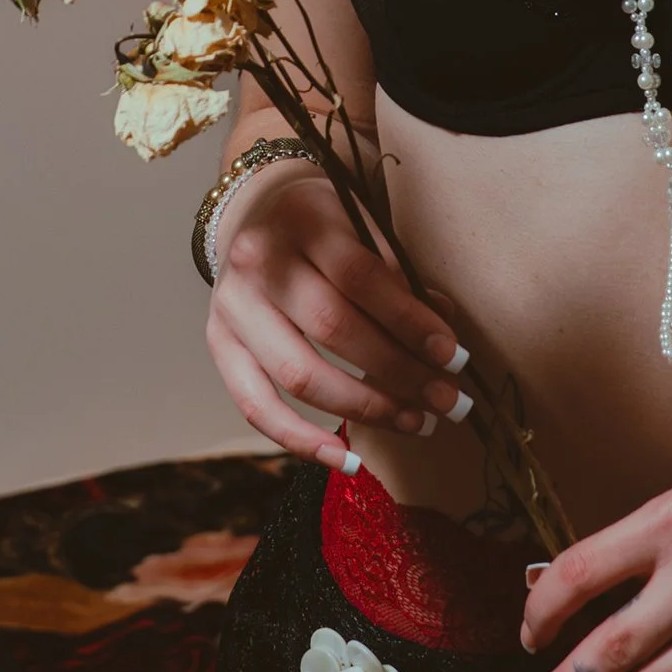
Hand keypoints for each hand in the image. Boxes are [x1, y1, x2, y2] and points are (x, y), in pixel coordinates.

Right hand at [204, 161, 471, 468]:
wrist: (253, 211)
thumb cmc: (323, 222)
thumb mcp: (361, 223)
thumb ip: (398, 273)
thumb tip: (443, 333)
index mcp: (302, 219)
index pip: (361, 277)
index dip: (410, 321)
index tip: (452, 355)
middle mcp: (259, 262)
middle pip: (333, 329)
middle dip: (399, 372)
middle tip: (445, 399)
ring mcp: (232, 306)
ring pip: (299, 375)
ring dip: (365, 408)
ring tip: (414, 422)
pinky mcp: (219, 344)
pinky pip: (256, 406)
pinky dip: (301, 441)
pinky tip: (346, 460)